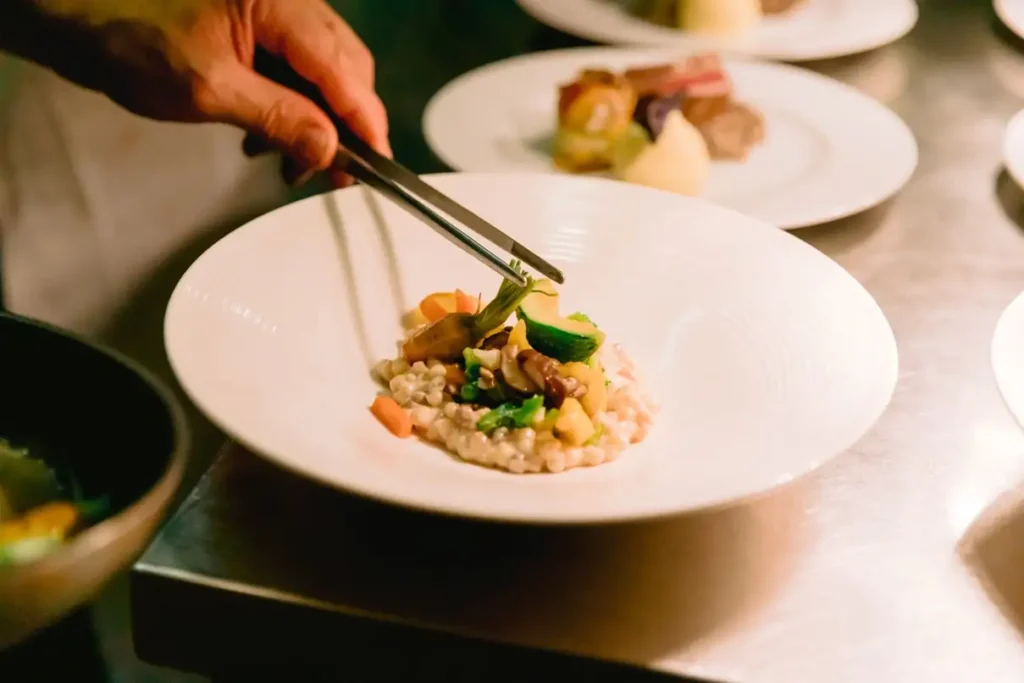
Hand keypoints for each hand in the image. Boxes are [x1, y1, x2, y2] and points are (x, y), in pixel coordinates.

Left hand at [10, 0, 389, 185]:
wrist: (77, 15)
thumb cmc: (131, 39)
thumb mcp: (209, 89)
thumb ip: (278, 117)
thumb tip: (330, 147)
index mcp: (280, 4)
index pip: (343, 68)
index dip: (365, 119)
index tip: (377, 163)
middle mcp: (288, 2)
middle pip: (344, 66)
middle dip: (343, 123)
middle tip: (333, 173)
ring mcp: (274, 13)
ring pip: (323, 71)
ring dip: (316, 120)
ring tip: (290, 162)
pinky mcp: (258, 27)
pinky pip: (296, 68)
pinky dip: (293, 106)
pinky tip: (269, 135)